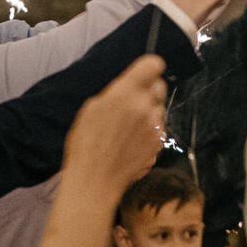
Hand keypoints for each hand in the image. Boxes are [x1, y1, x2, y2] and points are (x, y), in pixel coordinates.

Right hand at [61, 56, 167, 199]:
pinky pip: (158, 129)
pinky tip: (130, 142)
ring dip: (148, 113)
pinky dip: (149, 132)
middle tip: (130, 102)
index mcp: (127, 94)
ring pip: (159, 109)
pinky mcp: (160, 144)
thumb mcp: (91, 109)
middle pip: (159, 86)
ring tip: (126, 128)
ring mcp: (156, 127)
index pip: (153, 65)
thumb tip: (128, 87)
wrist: (95, 181)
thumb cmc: (86, 145)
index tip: (143, 73)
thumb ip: (115, 93)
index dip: (148, 68)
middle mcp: (146, 108)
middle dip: (148, 90)